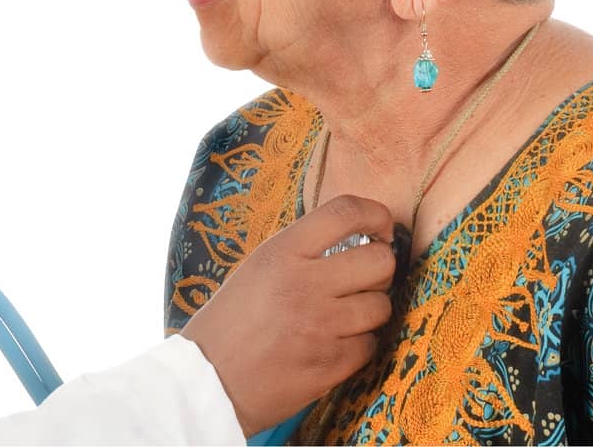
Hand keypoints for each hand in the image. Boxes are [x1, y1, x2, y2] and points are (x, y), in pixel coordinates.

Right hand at [179, 194, 396, 437]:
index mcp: (282, 252)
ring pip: (381, 305)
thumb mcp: (258, 267)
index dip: (375, 214)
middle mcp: (305, 284)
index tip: (381, 228)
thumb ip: (302, 250)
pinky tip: (335, 343)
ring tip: (346, 313)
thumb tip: (355, 237)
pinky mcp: (332, 363)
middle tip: (364, 277)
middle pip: (379, 261)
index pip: (345, 213)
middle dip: (380, 268)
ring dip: (370, 309)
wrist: (211, 379)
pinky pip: (370, 344)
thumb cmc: (232, 320)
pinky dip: (359, 343)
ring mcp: (322, 326)